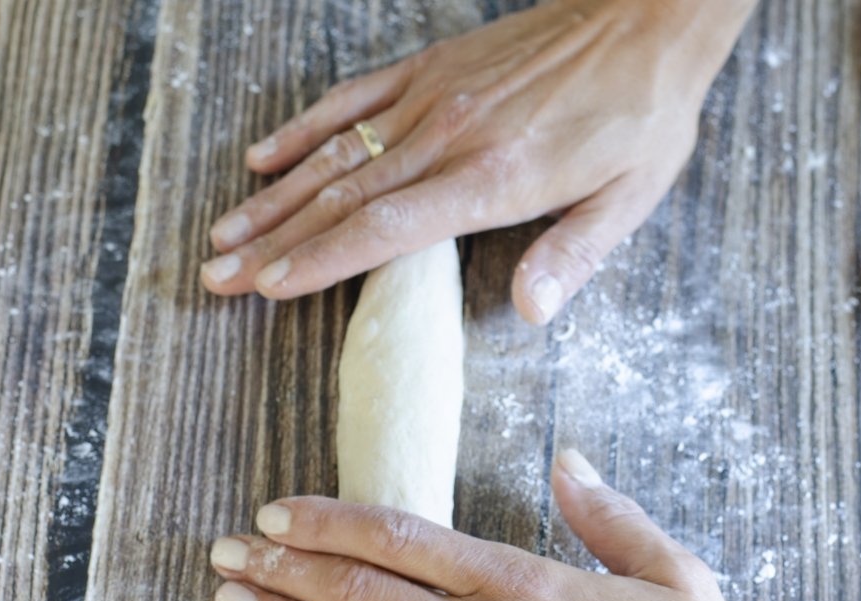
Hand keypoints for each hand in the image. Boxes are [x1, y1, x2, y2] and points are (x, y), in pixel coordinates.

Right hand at [201, 0, 755, 323]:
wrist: (644, 16)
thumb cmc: (640, 114)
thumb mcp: (629, 196)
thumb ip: (573, 255)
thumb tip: (531, 312)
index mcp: (492, 178)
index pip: (384, 229)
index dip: (320, 261)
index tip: (267, 288)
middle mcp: (447, 138)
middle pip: (340, 200)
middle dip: (272, 245)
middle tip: (216, 276)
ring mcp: (431, 98)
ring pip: (332, 155)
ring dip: (272, 198)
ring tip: (223, 233)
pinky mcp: (429, 67)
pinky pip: (352, 99)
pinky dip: (303, 129)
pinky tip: (263, 156)